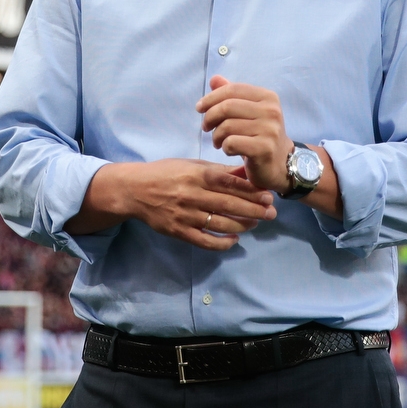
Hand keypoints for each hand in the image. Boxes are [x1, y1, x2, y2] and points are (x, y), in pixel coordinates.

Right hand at [66, 158, 276, 250]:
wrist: (135, 190)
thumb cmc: (166, 173)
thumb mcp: (191, 164)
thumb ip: (218, 170)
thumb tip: (246, 172)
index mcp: (196, 175)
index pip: (229, 184)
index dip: (251, 191)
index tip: (268, 195)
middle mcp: (191, 195)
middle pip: (229, 205)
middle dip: (254, 210)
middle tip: (271, 212)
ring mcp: (185, 215)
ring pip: (220, 224)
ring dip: (242, 225)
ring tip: (255, 223)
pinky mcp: (179, 232)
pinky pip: (205, 241)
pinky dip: (223, 243)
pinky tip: (235, 240)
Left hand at [196, 75, 294, 193]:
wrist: (280, 164)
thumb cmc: (259, 135)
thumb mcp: (248, 112)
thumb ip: (232, 95)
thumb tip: (214, 78)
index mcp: (268, 97)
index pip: (232, 89)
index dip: (211, 98)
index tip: (199, 108)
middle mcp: (271, 111)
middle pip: (227, 107)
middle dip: (209, 117)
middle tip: (206, 127)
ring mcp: (270, 130)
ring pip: (227, 126)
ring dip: (216, 135)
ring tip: (218, 142)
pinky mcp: (264, 149)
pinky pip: (231, 143)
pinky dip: (224, 147)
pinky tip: (228, 150)